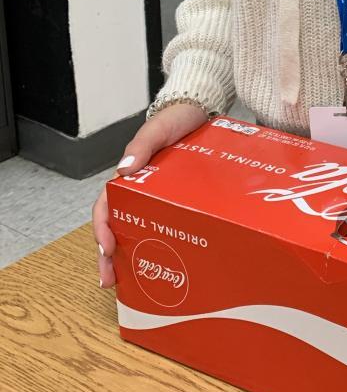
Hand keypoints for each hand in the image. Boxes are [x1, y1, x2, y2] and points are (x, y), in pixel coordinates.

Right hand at [92, 103, 209, 289]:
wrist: (201, 110)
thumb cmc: (175, 118)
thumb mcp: (158, 129)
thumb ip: (142, 145)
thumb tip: (123, 168)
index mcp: (127, 174)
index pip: (105, 205)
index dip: (102, 228)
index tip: (107, 247)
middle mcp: (137, 188)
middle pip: (116, 225)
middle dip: (109, 255)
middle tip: (110, 279)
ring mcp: (155, 195)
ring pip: (135, 228)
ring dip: (129, 254)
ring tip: (130, 282)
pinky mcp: (174, 198)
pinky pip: (161, 222)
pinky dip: (156, 242)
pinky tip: (163, 260)